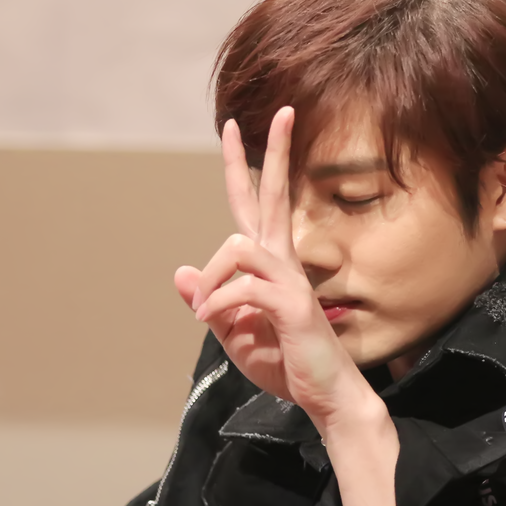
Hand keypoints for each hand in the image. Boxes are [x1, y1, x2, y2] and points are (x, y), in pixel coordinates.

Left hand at [173, 108, 370, 426]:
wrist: (323, 394)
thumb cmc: (283, 360)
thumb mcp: (232, 331)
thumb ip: (210, 300)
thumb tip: (182, 271)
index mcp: (270, 263)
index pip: (253, 204)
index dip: (242, 165)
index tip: (233, 127)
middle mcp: (284, 261)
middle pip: (274, 195)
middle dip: (277, 152)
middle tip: (287, 111)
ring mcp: (291, 279)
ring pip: (239, 245)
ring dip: (214, 280)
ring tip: (208, 315)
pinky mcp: (293, 303)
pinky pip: (243, 287)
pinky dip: (219, 305)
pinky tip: (217, 324)